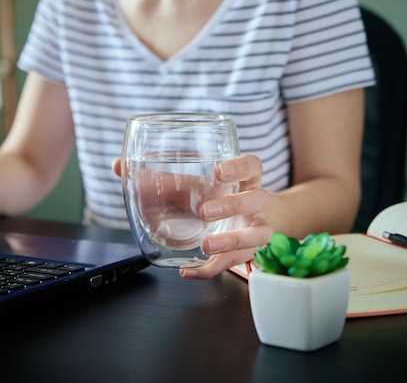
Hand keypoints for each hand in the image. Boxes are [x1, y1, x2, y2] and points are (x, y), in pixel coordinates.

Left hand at [112, 154, 272, 278]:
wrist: (244, 220)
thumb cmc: (213, 196)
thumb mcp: (192, 184)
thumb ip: (157, 177)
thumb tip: (119, 166)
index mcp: (245, 179)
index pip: (253, 166)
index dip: (239, 167)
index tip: (217, 171)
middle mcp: (255, 202)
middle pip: (257, 198)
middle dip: (233, 205)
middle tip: (204, 212)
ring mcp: (255, 227)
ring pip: (258, 234)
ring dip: (232, 240)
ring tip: (206, 245)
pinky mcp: (248, 252)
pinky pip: (236, 264)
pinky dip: (211, 269)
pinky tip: (189, 270)